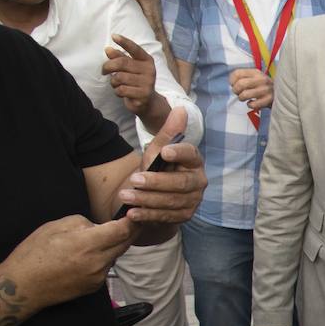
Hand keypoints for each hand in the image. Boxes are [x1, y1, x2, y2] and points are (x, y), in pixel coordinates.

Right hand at [0, 215, 135, 309]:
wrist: (23, 287)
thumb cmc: (33, 254)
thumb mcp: (55, 227)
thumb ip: (82, 223)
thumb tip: (98, 226)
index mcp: (87, 244)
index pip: (122, 231)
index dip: (132, 221)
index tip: (136, 214)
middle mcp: (98, 262)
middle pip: (125, 244)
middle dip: (131, 232)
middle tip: (133, 221)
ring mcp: (98, 276)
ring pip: (116, 256)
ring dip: (115, 245)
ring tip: (104, 237)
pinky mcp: (95, 286)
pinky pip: (107, 267)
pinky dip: (104, 258)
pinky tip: (89, 255)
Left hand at [102, 34, 160, 117]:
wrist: (147, 102)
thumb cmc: (135, 81)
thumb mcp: (129, 68)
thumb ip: (120, 58)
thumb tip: (108, 49)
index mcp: (147, 60)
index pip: (135, 49)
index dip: (124, 42)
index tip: (114, 36)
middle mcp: (150, 70)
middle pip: (122, 63)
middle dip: (108, 66)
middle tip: (103, 71)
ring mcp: (148, 83)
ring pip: (120, 77)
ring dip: (113, 82)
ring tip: (117, 84)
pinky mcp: (143, 95)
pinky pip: (122, 90)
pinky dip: (117, 91)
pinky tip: (121, 92)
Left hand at [115, 107, 206, 225]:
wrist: (155, 196)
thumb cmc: (158, 168)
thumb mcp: (157, 150)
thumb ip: (168, 133)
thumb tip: (180, 109)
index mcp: (194, 161)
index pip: (190, 154)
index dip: (178, 153)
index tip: (163, 151)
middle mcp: (199, 181)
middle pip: (180, 183)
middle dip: (156, 182)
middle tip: (134, 179)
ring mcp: (194, 200)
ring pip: (172, 201)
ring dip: (147, 199)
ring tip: (125, 196)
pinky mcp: (185, 216)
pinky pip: (167, 217)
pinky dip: (148, 215)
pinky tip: (132, 213)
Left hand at [229, 68, 274, 110]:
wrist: (283, 93)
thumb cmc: (263, 87)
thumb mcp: (256, 78)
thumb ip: (244, 77)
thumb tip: (232, 83)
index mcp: (256, 72)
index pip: (237, 73)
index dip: (232, 80)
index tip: (233, 84)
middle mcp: (261, 79)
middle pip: (240, 84)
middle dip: (235, 90)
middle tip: (238, 93)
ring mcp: (266, 90)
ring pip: (245, 95)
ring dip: (241, 98)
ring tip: (244, 98)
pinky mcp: (269, 100)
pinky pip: (253, 104)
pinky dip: (249, 105)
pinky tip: (252, 103)